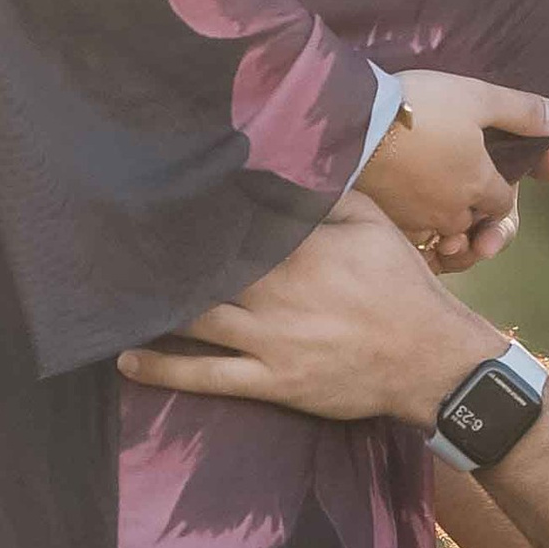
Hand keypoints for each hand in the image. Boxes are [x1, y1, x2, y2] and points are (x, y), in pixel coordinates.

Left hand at [120, 203, 502, 424]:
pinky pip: (206, 376)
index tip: (159, 195)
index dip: (196, 212)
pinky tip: (127, 359)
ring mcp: (269, 339)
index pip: (235, 224)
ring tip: (117, 290)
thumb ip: (329, 196)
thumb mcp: (375, 226)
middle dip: (163, 254)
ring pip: (196, 317)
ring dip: (155, 304)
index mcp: (301, 248)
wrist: (431, 360)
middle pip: (205, 268)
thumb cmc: (404, 289)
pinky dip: (163, 368)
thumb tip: (290, 166)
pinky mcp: (270, 381)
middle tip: (117, 239)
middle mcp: (277, 291)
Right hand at [357, 73, 548, 273]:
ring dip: (447, 232)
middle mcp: (451, 214)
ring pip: (441, 239)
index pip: (502, 205)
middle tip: (471, 205)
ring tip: (442, 214)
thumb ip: (521, 112)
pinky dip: (415, 236)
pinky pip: (409, 244)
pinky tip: (410, 217)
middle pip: (473, 228)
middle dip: (478, 220)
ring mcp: (414, 223)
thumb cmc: (416, 107)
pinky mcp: (382, 223)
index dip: (503, 193)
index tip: (495, 177)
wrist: (350, 123)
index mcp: (480, 186)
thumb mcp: (477, 97)